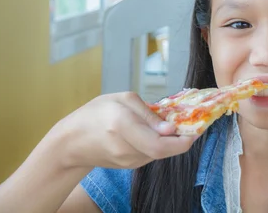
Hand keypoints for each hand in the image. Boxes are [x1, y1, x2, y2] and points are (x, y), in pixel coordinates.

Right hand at [50, 92, 197, 169]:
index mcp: (122, 124)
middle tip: (191, 126)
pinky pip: (151, 155)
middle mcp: (125, 147)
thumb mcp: (122, 100)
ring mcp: (127, 161)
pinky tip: (152, 134)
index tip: (196, 130)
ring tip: (167, 126)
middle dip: (181, 140)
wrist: (70, 142)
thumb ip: (149, 113)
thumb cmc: (96, 114)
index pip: (159, 143)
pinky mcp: (129, 166)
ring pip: (159, 153)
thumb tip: (171, 129)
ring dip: (169, 141)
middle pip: (163, 151)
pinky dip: (158, 144)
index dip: (182, 140)